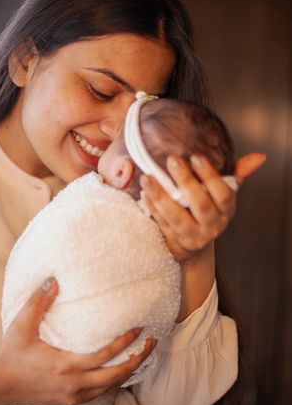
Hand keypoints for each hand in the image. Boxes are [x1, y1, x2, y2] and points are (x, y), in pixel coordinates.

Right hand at [0, 278, 155, 404]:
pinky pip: (101, 394)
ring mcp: (74, 396)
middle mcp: (74, 385)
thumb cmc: (11, 355)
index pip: (104, 355)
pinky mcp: (71, 401)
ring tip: (142, 355)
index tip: (138, 328)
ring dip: (129, 372)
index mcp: (65, 366)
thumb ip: (38, 302)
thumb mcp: (21, 326)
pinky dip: (115, 382)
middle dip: (137, 359)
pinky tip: (121, 371)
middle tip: (152, 343)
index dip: (124, 342)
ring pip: (111, 387)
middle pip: (116, 375)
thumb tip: (53, 280)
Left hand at [140, 152, 265, 262]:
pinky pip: (162, 224)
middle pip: (200, 204)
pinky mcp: (175, 243)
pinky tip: (144, 193)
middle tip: (171, 160)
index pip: (223, 193)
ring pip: (176, 217)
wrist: (195, 248)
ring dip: (160, 196)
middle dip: (185, 181)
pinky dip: (152, 208)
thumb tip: (259, 156)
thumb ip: (238, 174)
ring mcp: (193, 236)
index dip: (210, 176)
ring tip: (147, 178)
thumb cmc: (209, 211)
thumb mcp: (224, 195)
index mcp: (226, 210)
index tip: (195, 157)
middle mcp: (213, 225)